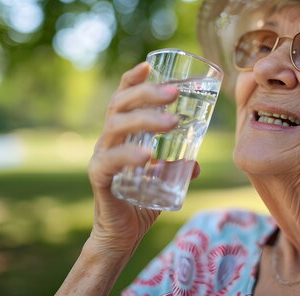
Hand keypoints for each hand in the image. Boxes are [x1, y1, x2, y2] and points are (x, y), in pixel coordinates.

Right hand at [87, 62, 199, 254]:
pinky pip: (110, 162)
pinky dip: (129, 156)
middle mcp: (108, 140)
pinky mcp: (100, 179)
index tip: (149, 64)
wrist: (123, 234)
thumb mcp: (165, 179)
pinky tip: (148, 157)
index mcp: (121, 134)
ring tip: (172, 121)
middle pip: (120, 105)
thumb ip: (179, 167)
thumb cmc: (142, 200)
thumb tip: (198, 163)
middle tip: (174, 92)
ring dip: (145, 119)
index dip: (132, 79)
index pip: (122, 98)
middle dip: (146, 93)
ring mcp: (101, 157)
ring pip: (115, 127)